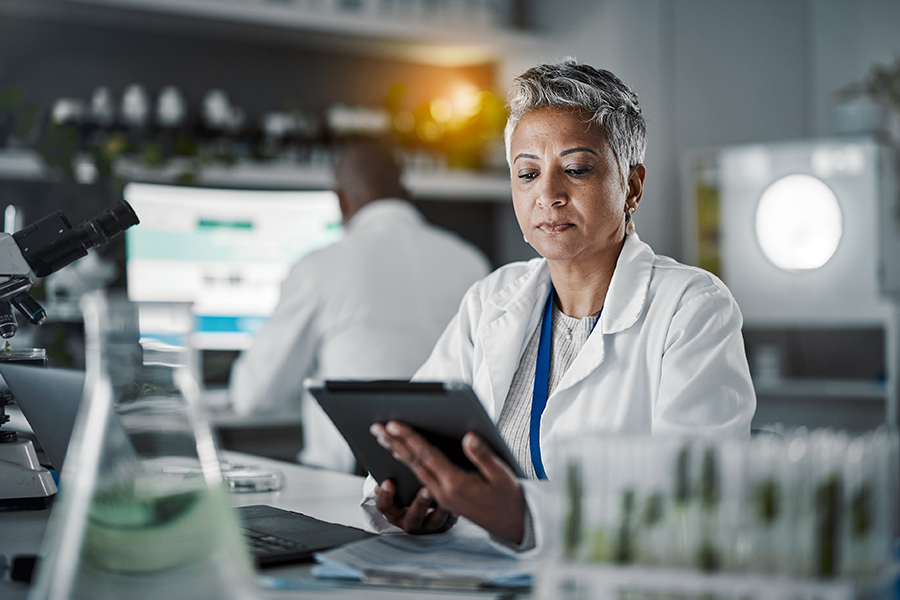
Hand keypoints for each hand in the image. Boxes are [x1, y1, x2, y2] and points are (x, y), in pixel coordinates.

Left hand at [370, 421, 524, 544]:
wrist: (513, 524)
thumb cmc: (508, 497)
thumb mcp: (501, 474)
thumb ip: (482, 455)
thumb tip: (468, 437)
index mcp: (456, 484)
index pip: (426, 456)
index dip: (409, 438)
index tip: (393, 425)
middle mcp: (443, 492)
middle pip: (413, 463)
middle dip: (394, 443)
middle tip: (376, 428)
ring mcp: (441, 497)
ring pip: (414, 470)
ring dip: (397, 452)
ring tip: (382, 438)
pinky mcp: (443, 498)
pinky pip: (420, 478)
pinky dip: (408, 463)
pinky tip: (401, 455)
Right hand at [373, 478, 457, 533]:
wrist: (423, 514)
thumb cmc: (406, 496)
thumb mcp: (396, 489)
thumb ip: (392, 479)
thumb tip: (390, 455)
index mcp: (395, 514)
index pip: (386, 507)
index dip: (385, 496)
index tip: (388, 482)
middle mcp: (411, 522)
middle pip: (413, 516)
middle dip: (420, 502)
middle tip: (427, 489)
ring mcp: (428, 526)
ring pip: (435, 521)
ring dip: (442, 509)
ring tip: (451, 497)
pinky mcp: (444, 526)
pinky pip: (450, 522)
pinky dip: (454, 513)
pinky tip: (458, 503)